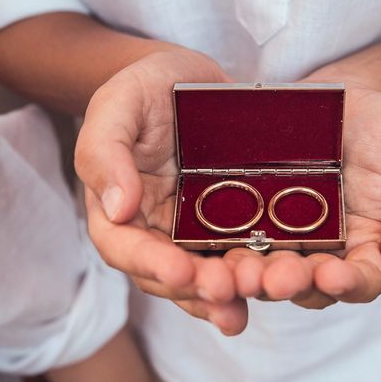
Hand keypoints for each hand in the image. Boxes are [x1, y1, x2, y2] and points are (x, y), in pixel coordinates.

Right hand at [75, 48, 246, 334]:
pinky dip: (253, 275)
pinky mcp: (228, 226)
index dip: (151, 263)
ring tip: (253, 300)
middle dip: (197, 288)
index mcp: (117, 209)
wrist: (189, 81)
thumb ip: (105, 152)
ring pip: (205, 274)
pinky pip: (237, 255)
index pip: (124, 247)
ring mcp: (191, 232)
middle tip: (227, 293)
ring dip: (227, 293)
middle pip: (169, 273)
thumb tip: (117, 209)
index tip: (181, 271)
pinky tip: (275, 286)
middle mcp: (154, 230)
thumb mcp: (117, 105)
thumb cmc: (146, 89)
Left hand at [226, 76, 380, 308]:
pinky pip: (231, 239)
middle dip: (290, 284)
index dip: (349, 284)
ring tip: (239, 273)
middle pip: (305, 285)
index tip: (334, 274)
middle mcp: (322, 254)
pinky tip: (210, 251)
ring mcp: (282, 238)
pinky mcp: (247, 217)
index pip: (362, 281)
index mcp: (366, 251)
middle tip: (276, 279)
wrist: (340, 98)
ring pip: (263, 269)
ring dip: (251, 277)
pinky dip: (221, 250)